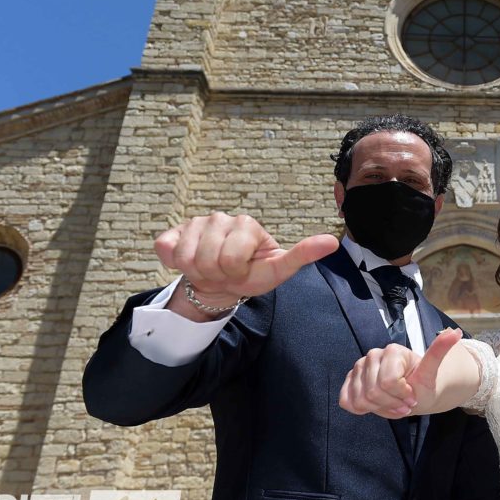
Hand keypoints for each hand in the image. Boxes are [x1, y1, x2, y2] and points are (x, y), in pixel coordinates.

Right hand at [155, 212, 338, 309]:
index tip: (242, 270)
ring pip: (186, 257)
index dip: (235, 272)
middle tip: (225, 273)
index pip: (231, 258)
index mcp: (246, 224)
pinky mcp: (171, 231)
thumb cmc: (251, 274)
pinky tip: (189, 262)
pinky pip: (166, 251)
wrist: (221, 283)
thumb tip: (333, 242)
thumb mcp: (279, 269)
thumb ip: (303, 254)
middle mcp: (220, 217)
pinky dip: (175, 265)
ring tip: (210, 269)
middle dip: (216, 274)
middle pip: (208, 259)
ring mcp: (195, 222)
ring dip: (197, 272)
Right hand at [339, 328, 462, 417]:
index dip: (402, 396)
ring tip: (393, 405)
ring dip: (380, 409)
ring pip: (361, 399)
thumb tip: (454, 332)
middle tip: (404, 404)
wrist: (414, 392)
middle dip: (392, 404)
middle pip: (374, 392)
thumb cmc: (422, 383)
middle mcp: (373, 355)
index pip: (388, 382)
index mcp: (392, 351)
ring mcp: (358, 367)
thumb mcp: (433, 371)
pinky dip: (362, 409)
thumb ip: (439, 351)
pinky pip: (347, 401)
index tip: (413, 396)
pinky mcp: (350, 380)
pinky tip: (376, 406)